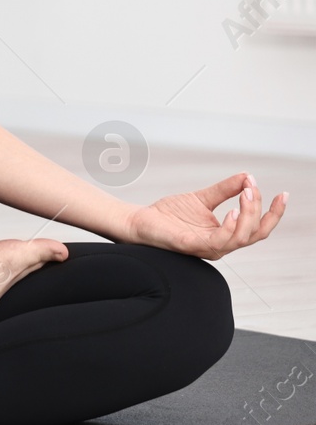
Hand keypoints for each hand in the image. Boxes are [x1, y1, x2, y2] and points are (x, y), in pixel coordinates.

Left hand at [125, 172, 286, 259]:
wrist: (140, 222)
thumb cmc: (170, 215)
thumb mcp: (202, 198)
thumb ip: (224, 190)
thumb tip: (247, 176)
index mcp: (226, 235)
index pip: (258, 228)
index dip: (273, 213)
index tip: (283, 194)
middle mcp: (221, 245)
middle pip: (255, 233)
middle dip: (260, 210)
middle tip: (253, 188)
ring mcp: (208, 248)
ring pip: (241, 238)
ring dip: (247, 215)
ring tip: (245, 194)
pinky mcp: (192, 246)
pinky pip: (218, 241)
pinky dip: (229, 227)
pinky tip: (231, 211)